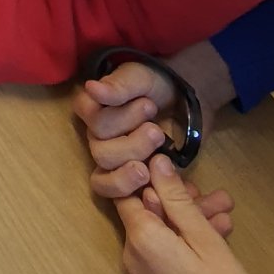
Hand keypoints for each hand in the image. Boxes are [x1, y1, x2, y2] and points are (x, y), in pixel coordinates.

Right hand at [73, 40, 233, 201]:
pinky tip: (154, 173)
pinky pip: (115, 195)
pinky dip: (132, 186)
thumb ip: (119, 85)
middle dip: (132, 140)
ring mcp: (113, 159)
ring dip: (135, 157)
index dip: (115, 114)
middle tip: (156, 128)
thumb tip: (92, 88)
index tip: (146, 102)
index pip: (85, 113)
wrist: (188, 102)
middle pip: (99, 149)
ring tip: (159, 145)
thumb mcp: (142, 78)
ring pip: (106, 171)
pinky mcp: (128, 178)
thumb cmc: (160, 86)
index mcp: (95, 107)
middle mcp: (98, 135)